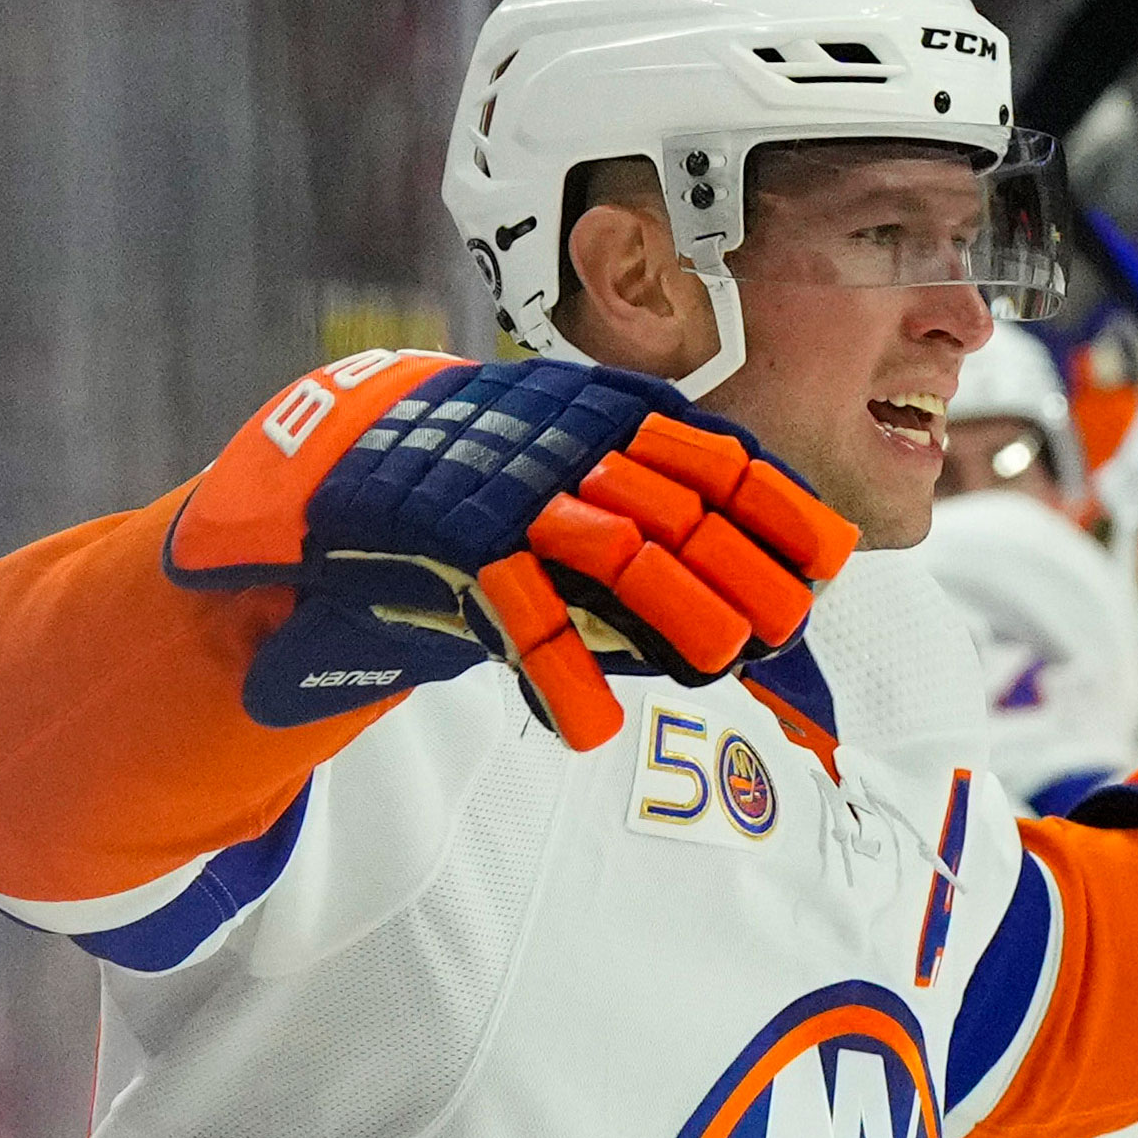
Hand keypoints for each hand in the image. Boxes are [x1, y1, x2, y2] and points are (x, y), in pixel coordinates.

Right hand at [167, 353, 856, 749]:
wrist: (308, 476)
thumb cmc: (461, 493)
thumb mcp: (557, 483)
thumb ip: (639, 521)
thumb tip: (758, 588)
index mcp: (592, 411)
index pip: (708, 450)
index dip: (774, 504)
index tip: (829, 557)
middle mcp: (554, 438)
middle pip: (677, 504)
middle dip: (741, 568)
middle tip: (785, 630)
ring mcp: (497, 486)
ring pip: (612, 548)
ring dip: (674, 611)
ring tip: (718, 666)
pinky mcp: (436, 540)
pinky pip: (514, 607)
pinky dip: (557, 668)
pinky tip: (590, 726)